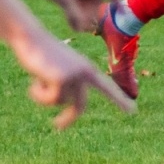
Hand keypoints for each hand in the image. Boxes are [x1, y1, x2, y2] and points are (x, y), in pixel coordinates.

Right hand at [12, 33, 135, 129]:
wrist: (30, 37)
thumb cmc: (41, 51)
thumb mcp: (57, 68)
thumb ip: (66, 82)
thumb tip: (67, 102)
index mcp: (87, 68)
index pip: (107, 87)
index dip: (119, 100)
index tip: (133, 111)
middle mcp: (85, 73)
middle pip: (79, 105)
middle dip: (67, 119)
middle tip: (57, 126)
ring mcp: (75, 76)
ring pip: (59, 101)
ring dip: (43, 96)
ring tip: (36, 79)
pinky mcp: (62, 79)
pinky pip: (49, 99)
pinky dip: (38, 94)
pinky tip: (34, 80)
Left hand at [20, 0, 120, 33]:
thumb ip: (73, 12)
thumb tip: (82, 28)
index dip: (117, 1)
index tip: (123, 14)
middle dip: (92, 13)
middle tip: (86, 29)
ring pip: (86, 1)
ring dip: (83, 14)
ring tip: (75, 28)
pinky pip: (77, 1)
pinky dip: (75, 11)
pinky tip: (72, 25)